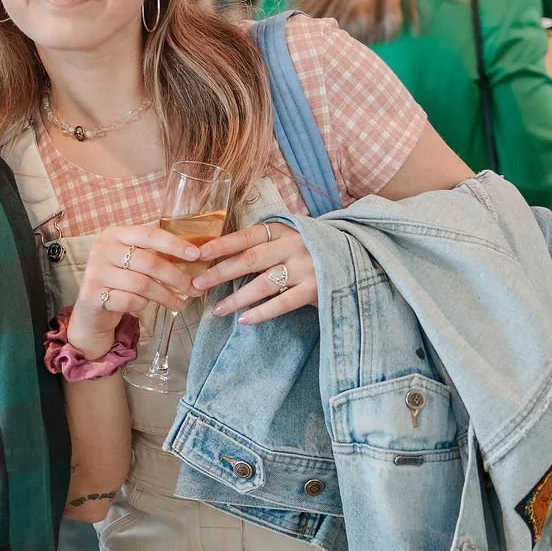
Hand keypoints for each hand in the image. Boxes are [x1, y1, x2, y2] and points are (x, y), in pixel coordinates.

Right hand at [70, 225, 202, 355]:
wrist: (91, 308)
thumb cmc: (119, 281)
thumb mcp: (132, 260)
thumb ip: (153, 253)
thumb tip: (194, 255)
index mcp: (114, 234)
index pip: (149, 234)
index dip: (174, 244)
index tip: (196, 255)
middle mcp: (101, 249)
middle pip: (148, 261)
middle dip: (176, 276)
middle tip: (194, 288)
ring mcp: (94, 272)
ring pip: (142, 284)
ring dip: (166, 295)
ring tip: (180, 303)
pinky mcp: (91, 295)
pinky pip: (129, 300)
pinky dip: (143, 304)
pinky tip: (147, 306)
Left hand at [193, 221, 318, 323]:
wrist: (354, 256)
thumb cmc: (308, 249)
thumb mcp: (286, 239)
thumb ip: (261, 245)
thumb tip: (219, 258)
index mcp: (281, 230)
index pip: (245, 237)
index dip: (220, 245)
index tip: (198, 254)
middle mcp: (292, 246)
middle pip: (250, 260)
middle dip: (220, 273)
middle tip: (197, 284)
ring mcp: (305, 267)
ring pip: (263, 284)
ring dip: (237, 298)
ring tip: (217, 310)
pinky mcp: (316, 288)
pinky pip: (283, 303)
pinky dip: (262, 313)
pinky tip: (244, 320)